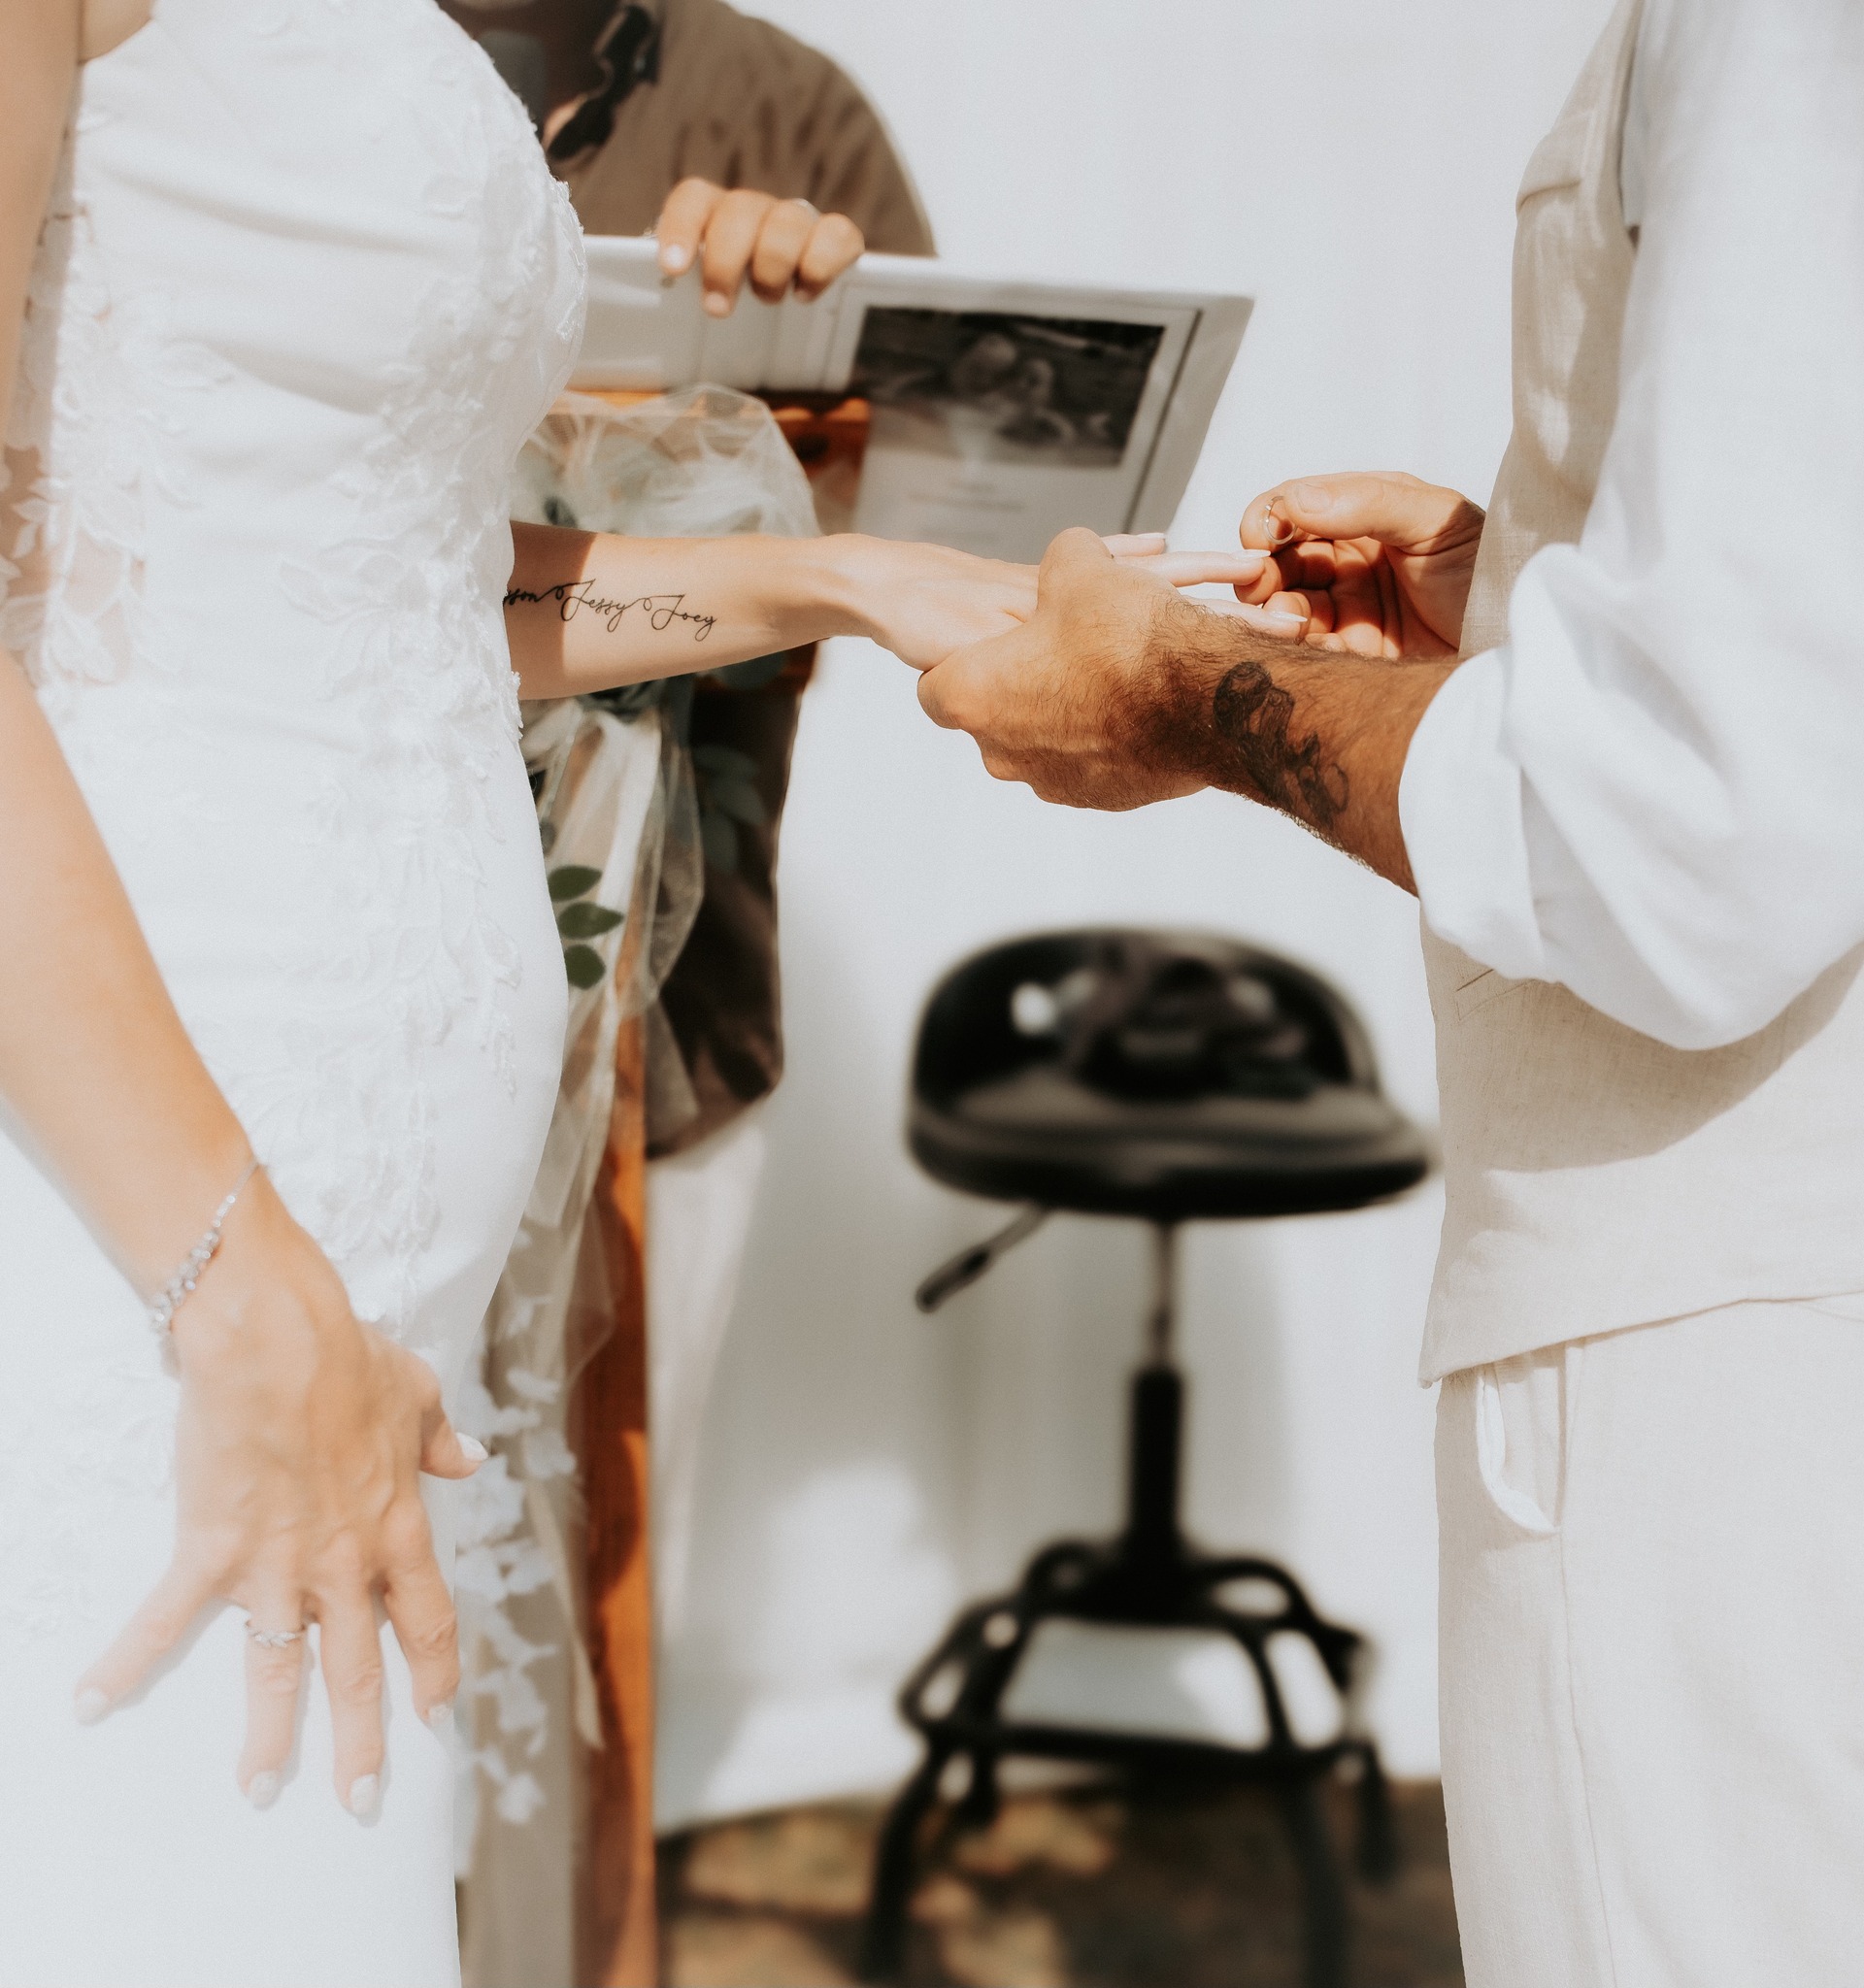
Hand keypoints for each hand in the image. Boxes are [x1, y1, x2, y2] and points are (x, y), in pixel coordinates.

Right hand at [75, 1176, 483, 1816]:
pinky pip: (167, 1618)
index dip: (433, 1672)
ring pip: (277, 1666)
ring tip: (260, 1791)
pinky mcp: (214, 1549)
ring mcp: (279, 1562)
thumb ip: (439, 1440)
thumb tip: (472, 1457)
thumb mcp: (417, 1395)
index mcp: (397, 1528)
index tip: (434, 1717)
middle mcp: (344, 1561)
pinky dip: (127, 1661)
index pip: (428, 1619)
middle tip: (362, 1801)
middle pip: (358, 1665)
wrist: (281, 1341)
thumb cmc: (349, 1358)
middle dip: (362, 1740)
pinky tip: (94, 1702)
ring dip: (269, 1733)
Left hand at [654, 179, 864, 318]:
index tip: (673, 268)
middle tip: (718, 308)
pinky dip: (822, 264)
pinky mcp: (838, 240)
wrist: (790, 332)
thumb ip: (672, 302)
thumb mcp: (696, 310)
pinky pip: (838, 233)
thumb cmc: (735, 318)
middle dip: (726, 261)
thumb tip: (644, 323)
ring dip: (773, 264)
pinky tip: (805, 293)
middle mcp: (757, 212)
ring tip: (768, 300)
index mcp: (715, 218)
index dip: (682, 227)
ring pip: (788, 220)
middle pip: (740, 210)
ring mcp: (798, 223)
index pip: (695, 198)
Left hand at [917, 528, 1294, 808]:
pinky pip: (1094, 760)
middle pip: (996, 715)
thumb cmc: (1131, 637)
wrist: (1211, 695)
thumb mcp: (1081, 569)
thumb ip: (1059, 562)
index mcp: (974, 696)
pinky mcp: (1104, 798)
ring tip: (1111, 669)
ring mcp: (1054, 782)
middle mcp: (1003, 753)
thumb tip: (1074, 559)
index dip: (963, 657)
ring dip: (1068, 709)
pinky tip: (1141, 699)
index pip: (936, 684)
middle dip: (1023, 683)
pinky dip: (1108, 734)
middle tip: (1062, 647)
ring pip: (1047, 740)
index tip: (992, 642)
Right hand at [1234, 473, 1484, 655]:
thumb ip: (1367, 501)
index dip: (1270, 518)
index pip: (1299, 507)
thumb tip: (1293, 502)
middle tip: (1257, 584)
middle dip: (1261, 568)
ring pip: (1282, 604)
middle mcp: (1352, 559)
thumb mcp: (1437, 522)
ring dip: (1270, 608)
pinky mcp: (1349, 657)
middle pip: (1280, 557)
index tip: (1260, 537)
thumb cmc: (1490, 573)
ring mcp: (1348, 609)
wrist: (1518, 649)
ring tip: (1283, 620)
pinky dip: (1284, 644)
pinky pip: (1300, 648)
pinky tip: (1294, 640)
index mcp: (1369, 515)